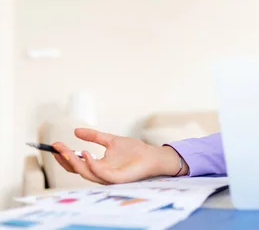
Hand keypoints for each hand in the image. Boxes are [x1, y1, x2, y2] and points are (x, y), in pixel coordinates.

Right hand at [51, 128, 187, 184]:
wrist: (152, 155)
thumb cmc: (134, 150)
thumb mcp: (110, 140)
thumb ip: (94, 136)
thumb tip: (75, 131)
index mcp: (97, 166)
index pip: (76, 164)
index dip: (64, 155)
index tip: (54, 144)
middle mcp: (100, 174)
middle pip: (77, 169)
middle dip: (65, 158)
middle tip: (57, 147)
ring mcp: (108, 178)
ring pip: (86, 173)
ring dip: (74, 162)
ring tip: (67, 149)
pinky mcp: (117, 179)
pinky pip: (101, 175)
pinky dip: (91, 165)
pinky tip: (87, 153)